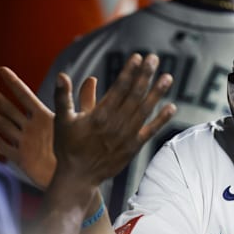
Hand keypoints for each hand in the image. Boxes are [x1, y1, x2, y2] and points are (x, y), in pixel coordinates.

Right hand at [0, 66, 96, 188]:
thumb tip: (92, 78)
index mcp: (45, 116)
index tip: (2, 69)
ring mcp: (25, 141)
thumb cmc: (82, 148)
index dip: (14, 83)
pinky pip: (3, 146)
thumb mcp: (84, 122)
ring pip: (2, 124)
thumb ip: (85, 101)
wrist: (77, 175)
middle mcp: (32, 127)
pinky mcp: (22, 157)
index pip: (25, 96)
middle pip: (8, 109)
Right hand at [52, 53, 174, 187]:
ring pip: (145, 110)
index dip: (129, 72)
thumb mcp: (61, 121)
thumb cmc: (68, 147)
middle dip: (145, 75)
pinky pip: (150, 131)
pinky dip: (161, 119)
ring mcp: (127, 136)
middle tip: (155, 58)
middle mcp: (116, 124)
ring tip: (168, 77)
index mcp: (99, 115)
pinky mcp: (133, 147)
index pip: (118, 88)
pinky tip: (172, 107)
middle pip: (135, 95)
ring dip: (157, 93)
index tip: (137, 57)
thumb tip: (61, 75)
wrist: (78, 177)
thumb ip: (62, 97)